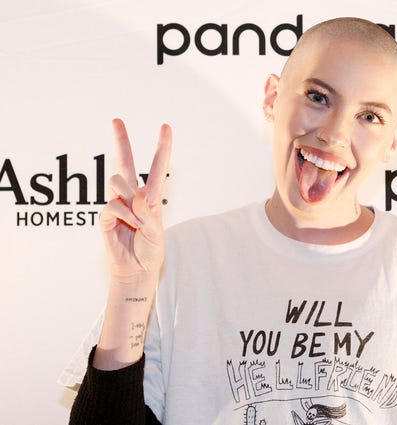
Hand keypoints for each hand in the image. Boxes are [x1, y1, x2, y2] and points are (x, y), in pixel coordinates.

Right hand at [99, 118, 171, 280]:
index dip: (162, 147)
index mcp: (151, 197)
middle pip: (126, 163)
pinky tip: (127, 225)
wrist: (136, 270)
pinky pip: (111, 205)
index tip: (165, 127)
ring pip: (117, 181)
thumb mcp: (156, 232)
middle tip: (116, 120)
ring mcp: (118, 204)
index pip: (157, 168)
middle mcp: (133, 196)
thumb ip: (148, 212)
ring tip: (136, 220)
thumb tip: (137, 193)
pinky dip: (122, 215)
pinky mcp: (105, 216)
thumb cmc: (150, 250)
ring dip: (129, 198)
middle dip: (121, 141)